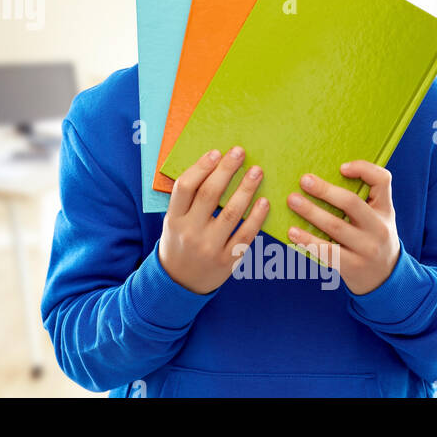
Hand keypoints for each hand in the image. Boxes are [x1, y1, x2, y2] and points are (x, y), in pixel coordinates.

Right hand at [158, 146, 268, 294]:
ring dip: (246, 188)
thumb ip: (187, 200)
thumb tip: (213, 167)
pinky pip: (246, 234)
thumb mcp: (173, 221)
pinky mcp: (228, 261)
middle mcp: (190, 232)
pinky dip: (257, 216)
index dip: (201, 167)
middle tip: (240, 153)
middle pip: (209, 194)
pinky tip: (264, 201)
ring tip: (256, 172)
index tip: (216, 152)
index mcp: (173, 219)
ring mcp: (210, 248)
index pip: (185, 187)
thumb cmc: (179, 243)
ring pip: (232, 213)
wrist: (180, 283)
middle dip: (226, 170)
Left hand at [286, 161, 399, 294]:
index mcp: (385, 209)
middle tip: (304, 180)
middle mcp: (379, 228)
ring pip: (335, 227)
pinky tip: (292, 232)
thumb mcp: (378, 215)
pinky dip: (308, 240)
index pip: (382, 180)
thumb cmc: (373, 236)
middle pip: (351, 203)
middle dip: (325, 191)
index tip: (341, 167)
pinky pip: (326, 251)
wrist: (384, 277)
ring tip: (292, 201)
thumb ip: (364, 196)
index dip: (363, 169)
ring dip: (311, 213)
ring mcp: (366, 249)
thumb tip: (327, 176)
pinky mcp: (352, 266)